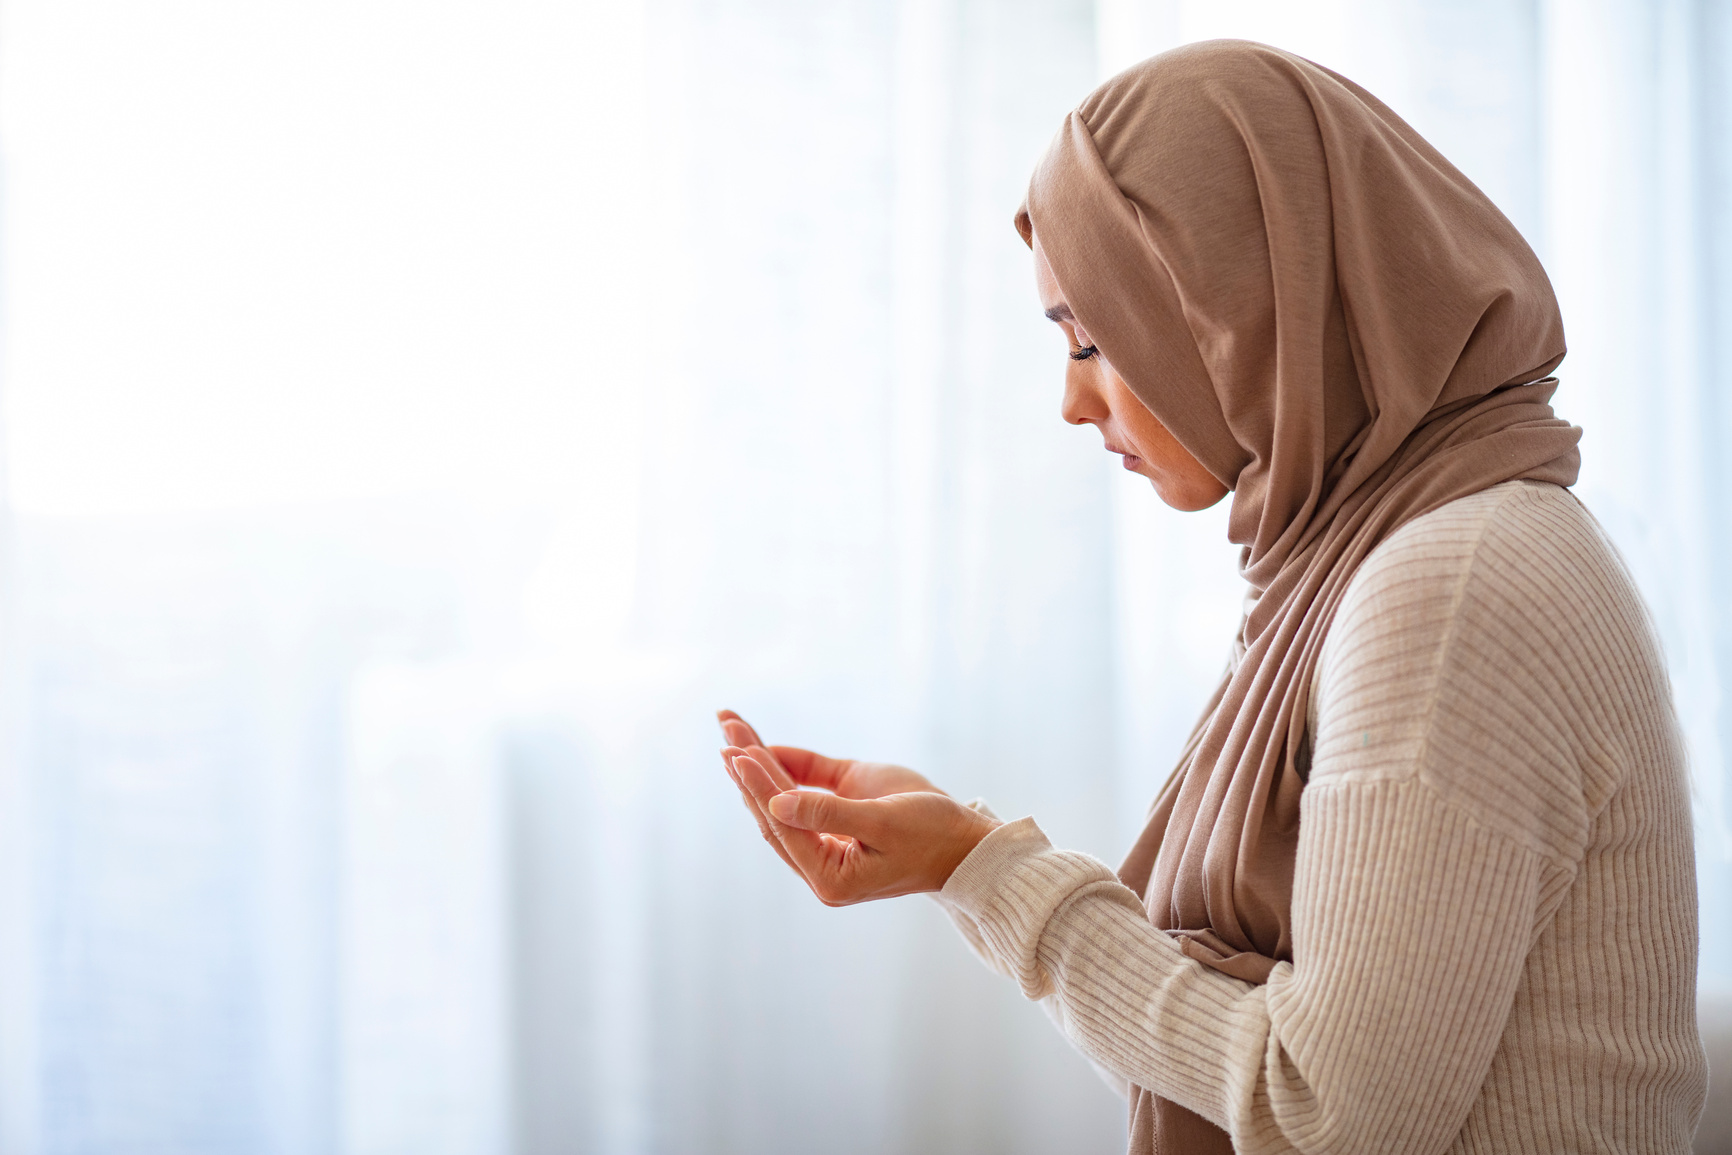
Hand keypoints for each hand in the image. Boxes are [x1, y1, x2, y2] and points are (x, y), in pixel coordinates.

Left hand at [715, 710, 999, 904]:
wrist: (969, 842)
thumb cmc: (935, 837)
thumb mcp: (885, 823)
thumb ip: (829, 813)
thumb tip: (775, 805)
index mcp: (830, 877)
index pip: (783, 827)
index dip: (759, 788)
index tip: (737, 753)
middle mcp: (822, 861)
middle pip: (773, 813)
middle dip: (749, 770)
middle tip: (726, 730)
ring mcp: (828, 836)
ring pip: (782, 798)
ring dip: (758, 762)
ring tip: (730, 726)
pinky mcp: (839, 812)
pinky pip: (804, 786)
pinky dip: (782, 763)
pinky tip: (758, 742)